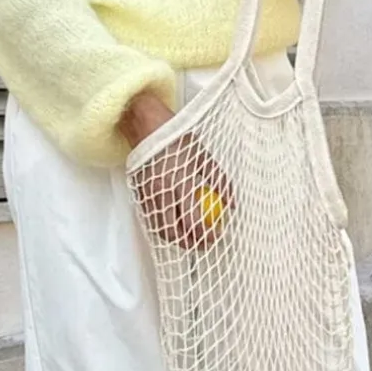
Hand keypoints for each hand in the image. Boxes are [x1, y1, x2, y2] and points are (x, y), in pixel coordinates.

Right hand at [120, 94, 230, 250]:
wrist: (146, 127)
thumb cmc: (177, 138)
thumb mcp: (204, 157)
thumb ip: (219, 181)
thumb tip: (231, 203)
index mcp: (180, 183)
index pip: (193, 221)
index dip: (206, 233)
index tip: (216, 234)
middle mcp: (162, 193)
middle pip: (175, 232)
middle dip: (191, 243)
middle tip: (204, 243)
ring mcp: (148, 195)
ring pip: (161, 230)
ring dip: (176, 239)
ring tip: (190, 238)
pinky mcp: (139, 195)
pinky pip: (151, 220)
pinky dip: (163, 227)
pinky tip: (174, 226)